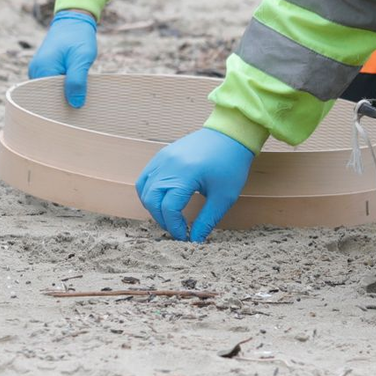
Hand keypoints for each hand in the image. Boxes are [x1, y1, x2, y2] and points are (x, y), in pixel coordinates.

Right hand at [27, 9, 96, 105]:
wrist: (74, 21)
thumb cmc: (79, 37)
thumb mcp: (81, 58)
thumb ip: (77, 81)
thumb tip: (75, 104)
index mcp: (42, 69)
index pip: (48, 99)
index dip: (62, 107)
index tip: (77, 110)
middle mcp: (35, 71)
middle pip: (47, 97)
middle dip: (63, 102)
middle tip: (81, 104)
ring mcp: (38, 70)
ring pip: (50, 91)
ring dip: (63, 94)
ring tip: (79, 95)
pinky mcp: (44, 69)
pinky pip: (51, 85)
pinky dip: (62, 88)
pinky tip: (74, 88)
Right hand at [136, 128, 254, 242]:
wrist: (231, 134)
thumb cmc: (231, 164)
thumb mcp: (223, 197)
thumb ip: (207, 220)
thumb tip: (195, 240)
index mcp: (186, 174)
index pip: (169, 208)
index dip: (175, 227)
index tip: (186, 237)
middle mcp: (169, 164)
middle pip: (151, 199)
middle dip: (161, 219)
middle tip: (176, 228)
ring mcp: (164, 157)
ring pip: (144, 188)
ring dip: (153, 206)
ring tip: (169, 216)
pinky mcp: (163, 154)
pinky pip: (146, 176)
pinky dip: (148, 191)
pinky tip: (162, 199)